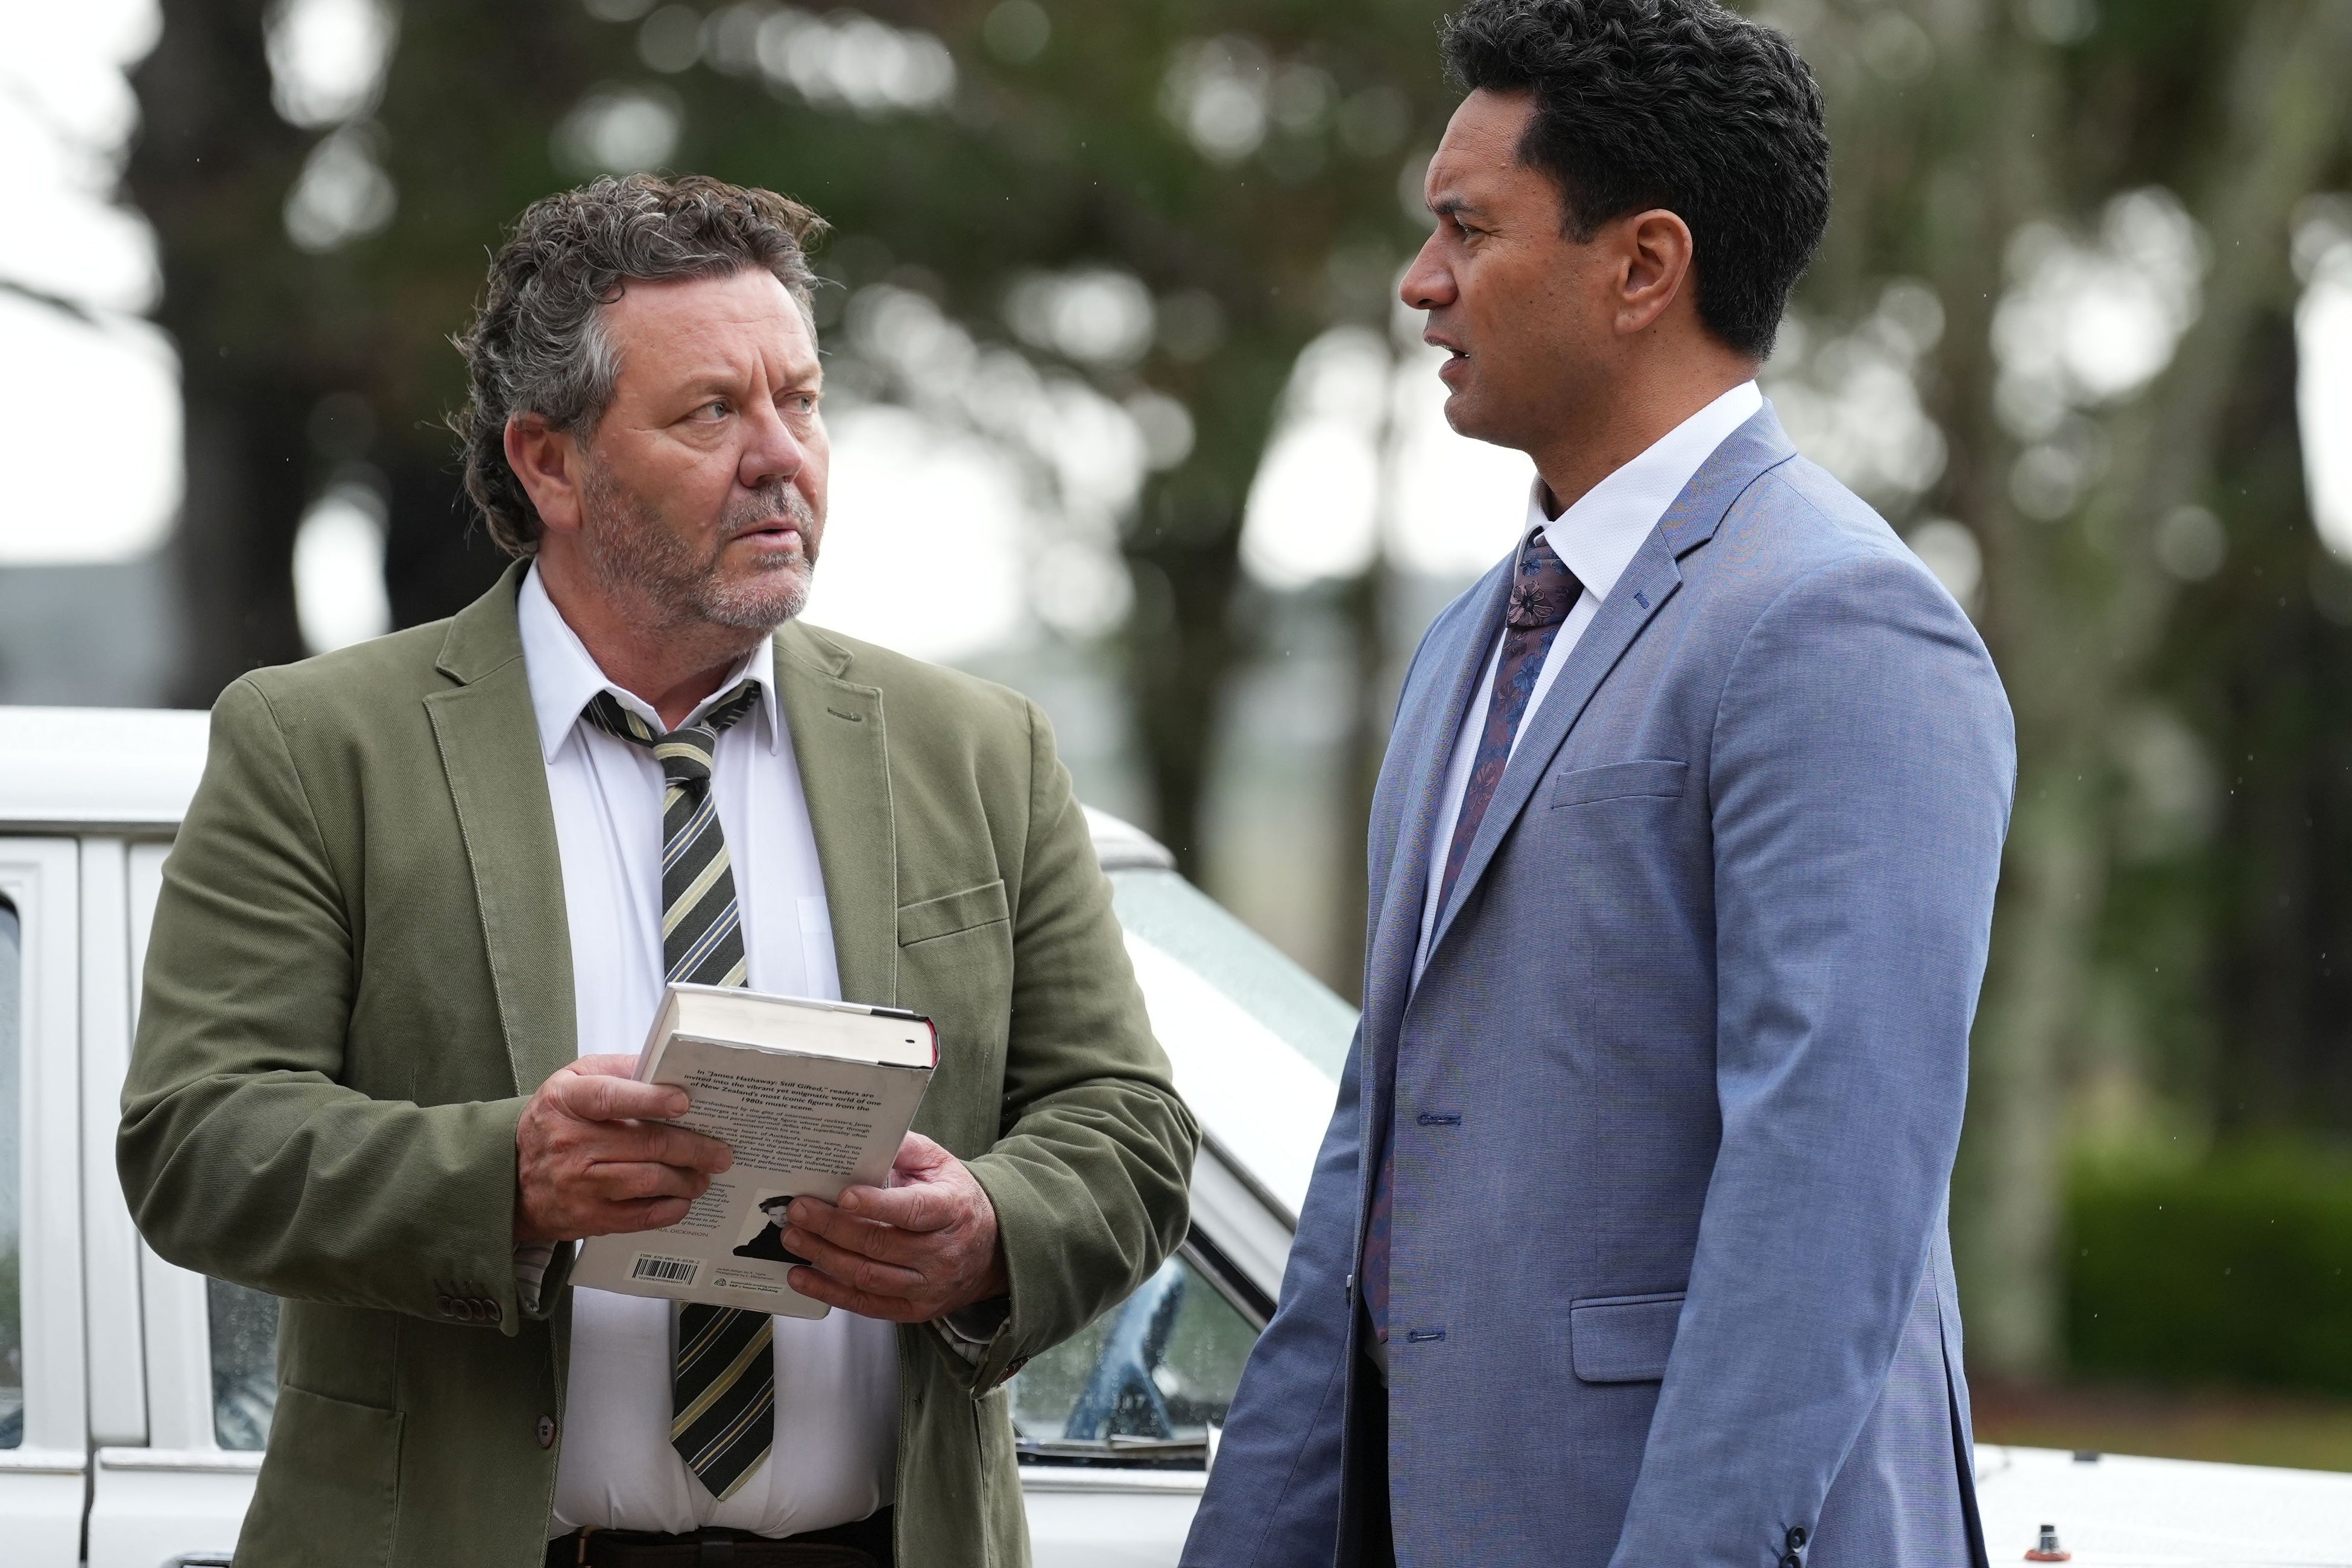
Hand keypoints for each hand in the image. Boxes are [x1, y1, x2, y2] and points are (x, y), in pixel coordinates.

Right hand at [514, 1055, 732, 1242]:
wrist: (512, 1175)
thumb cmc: (556, 1120)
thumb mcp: (574, 1081)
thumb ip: (618, 1069)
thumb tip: (667, 1069)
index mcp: (566, 1101)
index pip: (609, 1097)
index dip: (649, 1099)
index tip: (683, 1102)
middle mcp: (570, 1143)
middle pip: (643, 1144)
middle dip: (692, 1148)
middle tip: (720, 1151)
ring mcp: (578, 1184)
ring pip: (647, 1181)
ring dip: (685, 1179)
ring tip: (704, 1175)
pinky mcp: (587, 1217)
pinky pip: (638, 1216)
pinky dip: (669, 1209)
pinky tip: (682, 1199)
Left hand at [782, 1132, 1010, 1321]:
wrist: (991, 1250)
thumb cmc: (955, 1199)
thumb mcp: (940, 1164)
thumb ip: (905, 1149)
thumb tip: (862, 1139)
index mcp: (951, 1209)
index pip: (913, 1210)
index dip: (876, 1205)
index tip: (842, 1195)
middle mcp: (942, 1252)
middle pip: (880, 1244)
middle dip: (832, 1227)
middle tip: (799, 1210)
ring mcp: (928, 1286)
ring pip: (867, 1276)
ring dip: (824, 1257)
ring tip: (793, 1237)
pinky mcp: (913, 1310)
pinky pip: (866, 1305)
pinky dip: (829, 1292)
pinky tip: (802, 1275)